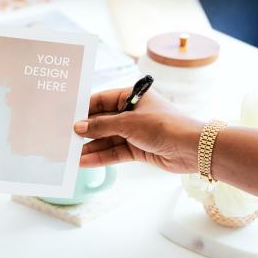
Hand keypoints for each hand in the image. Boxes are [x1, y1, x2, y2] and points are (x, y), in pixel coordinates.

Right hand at [73, 88, 202, 173]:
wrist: (192, 148)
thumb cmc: (163, 125)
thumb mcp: (128, 122)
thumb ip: (101, 126)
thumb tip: (77, 127)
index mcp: (132, 96)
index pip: (102, 100)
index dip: (84, 109)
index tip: (67, 117)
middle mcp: (132, 113)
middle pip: (103, 121)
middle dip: (86, 131)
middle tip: (65, 138)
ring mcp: (135, 131)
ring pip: (107, 139)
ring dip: (91, 147)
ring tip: (71, 154)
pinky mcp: (138, 149)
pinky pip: (115, 152)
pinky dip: (102, 156)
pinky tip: (85, 161)